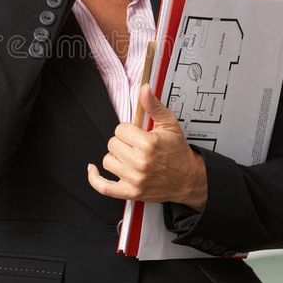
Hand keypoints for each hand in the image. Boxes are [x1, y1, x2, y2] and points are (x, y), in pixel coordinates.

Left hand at [87, 84, 206, 211]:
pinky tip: (93, 170)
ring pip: (107, 160)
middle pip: (112, 144)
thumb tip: (144, 89)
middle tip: (136, 145)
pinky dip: (95, 179)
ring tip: (130, 157)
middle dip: (123, 142)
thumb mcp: (169, 124)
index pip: (120, 129)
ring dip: (116, 157)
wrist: (189, 178)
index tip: (138, 133)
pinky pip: (104, 187)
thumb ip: (153, 106)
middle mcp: (139, 162)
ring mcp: (134, 179)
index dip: (128, 130)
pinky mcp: (131, 192)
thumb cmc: (178, 152)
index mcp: (148, 144)